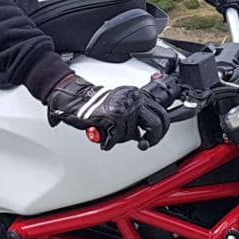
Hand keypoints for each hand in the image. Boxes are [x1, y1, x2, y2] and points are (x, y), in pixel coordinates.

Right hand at [44, 73, 170, 149]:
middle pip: (156, 124)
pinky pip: (119, 136)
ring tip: (110, 133)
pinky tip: (104, 136)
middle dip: (152, 138)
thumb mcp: (123, 108)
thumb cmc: (96, 106)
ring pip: (133, 134)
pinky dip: (110, 140)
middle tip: (144, 143)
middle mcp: (134, 98)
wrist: (76, 99)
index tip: (154, 137)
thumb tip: (145, 135)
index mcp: (138, 95)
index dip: (161, 130)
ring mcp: (125, 106)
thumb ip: (136, 119)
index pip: (161, 113)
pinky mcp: (114, 115)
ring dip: (121, 138)